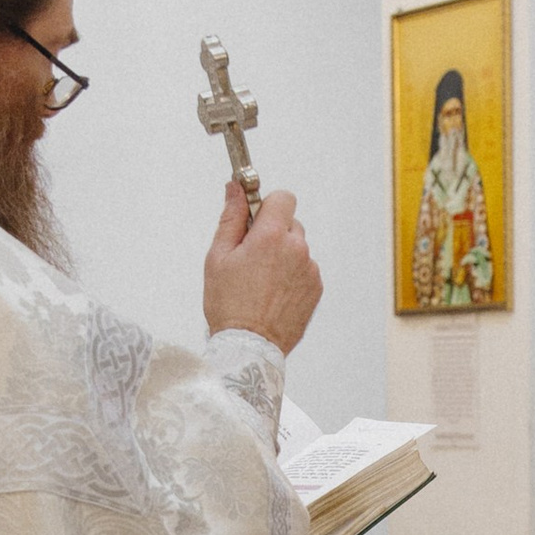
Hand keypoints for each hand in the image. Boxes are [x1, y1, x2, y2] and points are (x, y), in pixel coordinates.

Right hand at [204, 181, 320, 354]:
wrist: (250, 346)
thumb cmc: (229, 305)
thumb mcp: (219, 256)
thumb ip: (231, 217)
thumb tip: (235, 188)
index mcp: (271, 236)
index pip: (282, 198)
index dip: (267, 205)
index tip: (255, 218)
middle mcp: (297, 249)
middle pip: (289, 223)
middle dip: (272, 233)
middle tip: (251, 258)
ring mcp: (309, 269)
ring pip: (297, 248)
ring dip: (283, 256)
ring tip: (261, 281)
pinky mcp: (316, 288)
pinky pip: (304, 269)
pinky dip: (291, 275)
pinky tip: (273, 293)